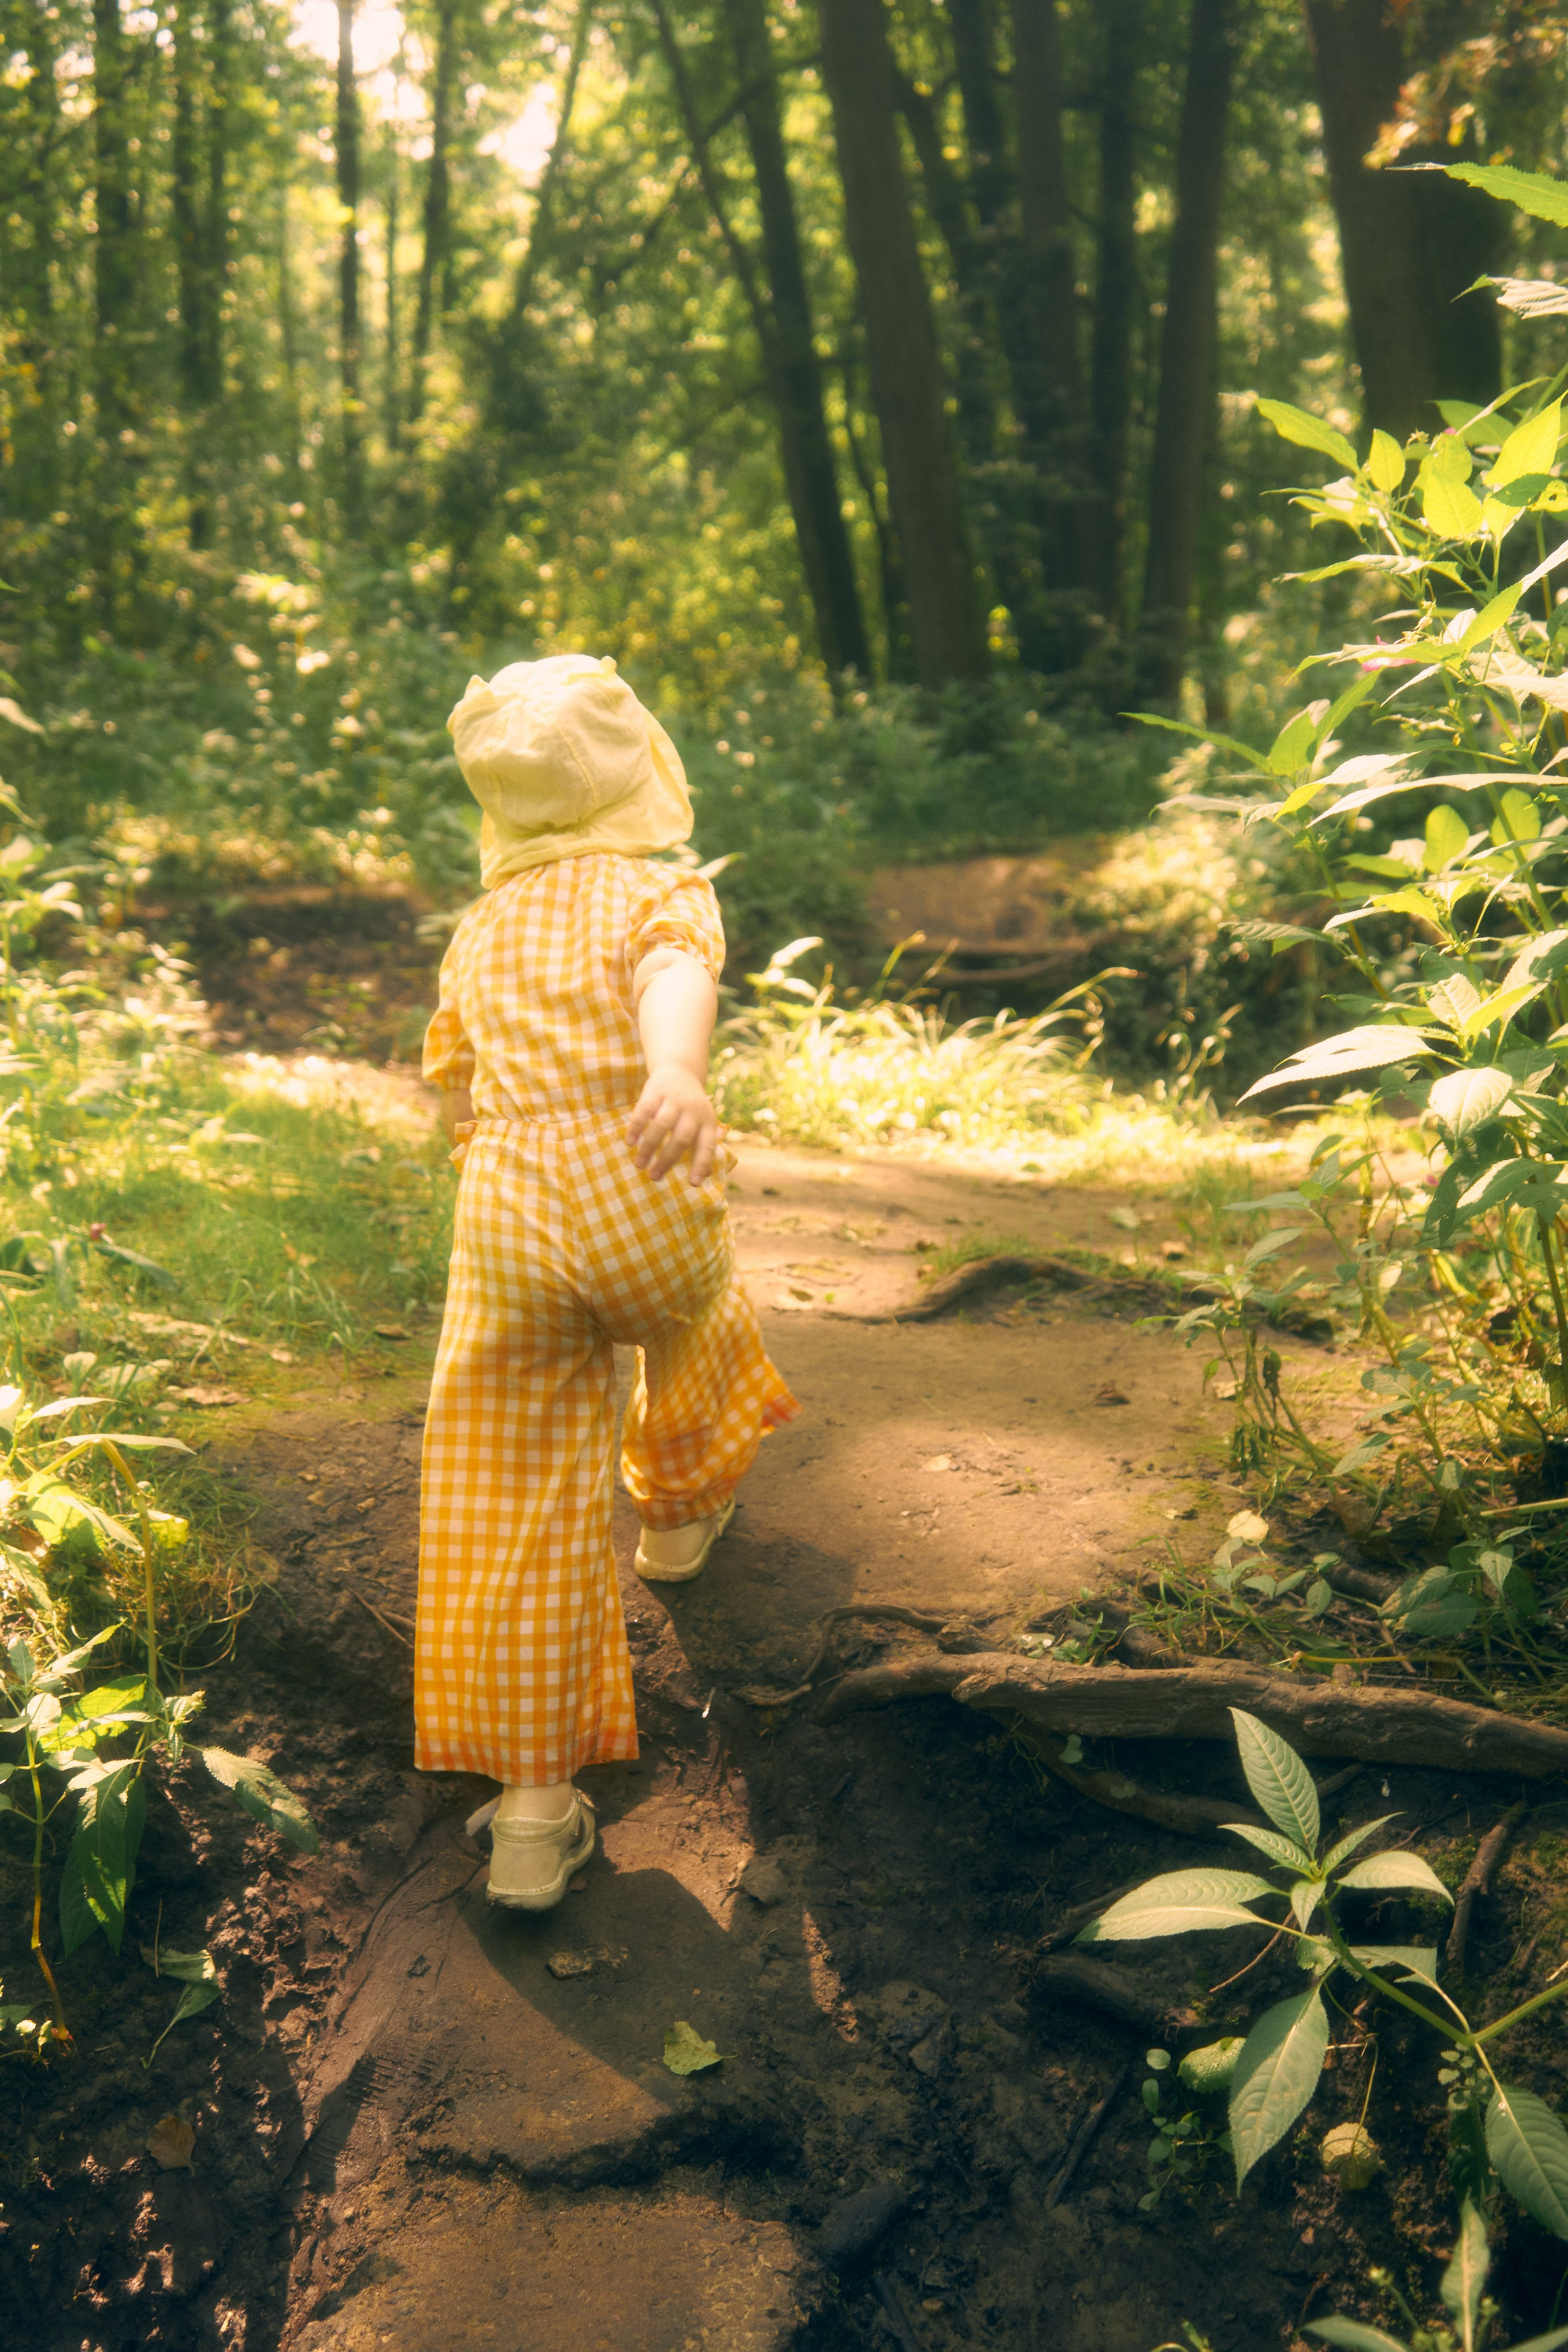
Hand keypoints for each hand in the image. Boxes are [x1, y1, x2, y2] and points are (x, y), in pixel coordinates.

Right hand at [627, 1064, 720, 1184]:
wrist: (681, 1072)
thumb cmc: (691, 1109)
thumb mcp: (703, 1124)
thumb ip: (702, 1148)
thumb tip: (701, 1178)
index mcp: (707, 1121)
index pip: (707, 1145)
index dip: (701, 1164)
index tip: (693, 1183)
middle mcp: (693, 1110)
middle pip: (681, 1138)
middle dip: (667, 1160)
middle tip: (654, 1177)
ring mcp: (674, 1099)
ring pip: (661, 1125)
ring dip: (649, 1147)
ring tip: (639, 1164)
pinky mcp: (656, 1091)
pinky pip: (644, 1110)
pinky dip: (636, 1128)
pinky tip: (630, 1142)